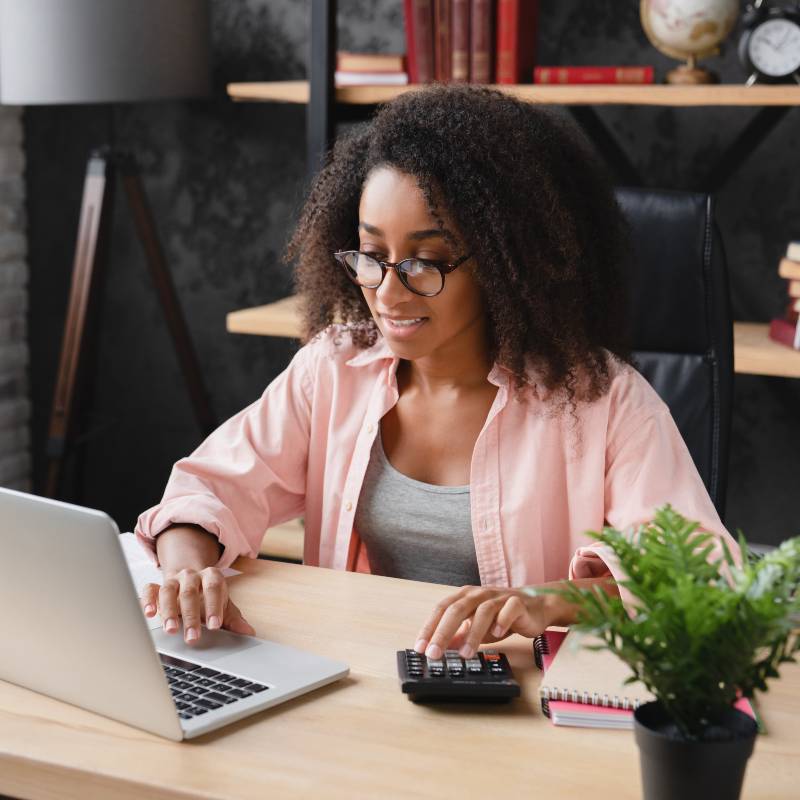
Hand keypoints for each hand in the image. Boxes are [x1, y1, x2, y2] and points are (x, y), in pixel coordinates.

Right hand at [140, 566, 255, 643]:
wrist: (191, 579)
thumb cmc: (209, 596)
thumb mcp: (223, 605)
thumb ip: (233, 618)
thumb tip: (248, 632)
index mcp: (211, 576)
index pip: (213, 588)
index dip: (214, 607)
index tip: (215, 625)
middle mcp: (191, 575)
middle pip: (190, 593)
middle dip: (191, 616)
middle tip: (193, 637)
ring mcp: (173, 580)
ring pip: (168, 592)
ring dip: (169, 612)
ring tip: (171, 630)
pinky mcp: (157, 586)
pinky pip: (149, 590)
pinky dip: (148, 600)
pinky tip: (149, 614)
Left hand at [413, 585, 551, 660]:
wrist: (535, 607)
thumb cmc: (501, 616)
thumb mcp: (475, 626)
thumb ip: (457, 635)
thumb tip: (437, 648)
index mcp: (465, 597)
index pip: (442, 609)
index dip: (429, 627)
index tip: (420, 647)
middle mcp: (479, 594)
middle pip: (457, 609)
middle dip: (443, 632)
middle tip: (434, 653)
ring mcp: (499, 597)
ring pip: (482, 611)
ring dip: (472, 634)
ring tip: (465, 654)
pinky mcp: (518, 603)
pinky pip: (509, 609)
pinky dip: (502, 621)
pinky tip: (497, 635)